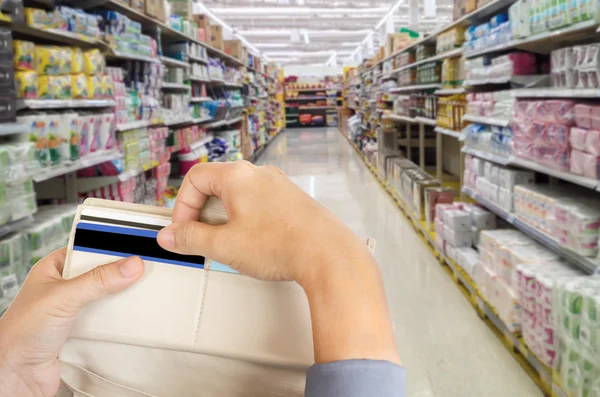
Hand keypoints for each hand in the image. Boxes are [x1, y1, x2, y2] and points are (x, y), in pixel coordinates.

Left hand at [0, 248, 143, 396]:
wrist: (16, 376)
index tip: (135, 248)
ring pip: (107, 295)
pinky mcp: (84, 329)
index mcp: (54, 269)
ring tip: (143, 290)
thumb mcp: (63, 297)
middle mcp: (65, 287)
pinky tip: (132, 314)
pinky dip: (120, 318)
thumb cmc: (20, 333)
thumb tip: (131, 265)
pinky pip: (108, 318)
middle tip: (144, 270)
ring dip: (121, 297)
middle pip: (101, 272)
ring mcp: (75, 308)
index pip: (88, 248)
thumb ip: (98, 280)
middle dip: (121, 273)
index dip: (111, 247)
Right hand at [157, 161, 399, 364]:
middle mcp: (259, 174)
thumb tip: (169, 236)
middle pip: (216, 185)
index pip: (195, 178)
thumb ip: (191, 238)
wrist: (328, 255)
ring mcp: (278, 185)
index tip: (183, 231)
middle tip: (203, 238)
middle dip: (203, 213)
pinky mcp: (292, 200)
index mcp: (238, 176)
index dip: (182, 206)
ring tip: (229, 244)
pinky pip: (259, 203)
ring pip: (239, 195)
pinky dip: (247, 219)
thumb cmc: (281, 245)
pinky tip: (254, 243)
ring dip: (225, 217)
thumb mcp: (224, 245)